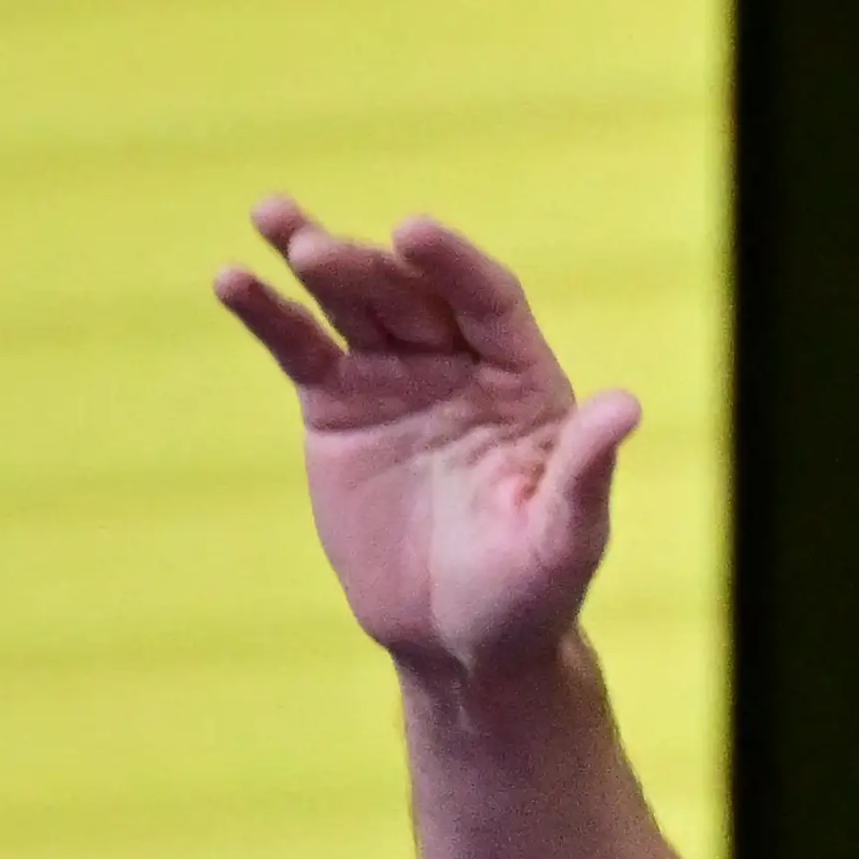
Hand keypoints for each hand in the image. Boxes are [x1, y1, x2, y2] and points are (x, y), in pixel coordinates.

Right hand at [212, 196, 638, 678]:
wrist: (461, 640)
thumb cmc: (531, 590)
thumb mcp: (565, 537)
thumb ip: (586, 470)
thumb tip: (626, 406)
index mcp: (523, 378)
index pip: (490, 301)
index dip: (454, 266)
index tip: (415, 231)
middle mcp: (459, 362)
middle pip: (412, 294)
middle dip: (367, 265)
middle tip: (315, 247)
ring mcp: (395, 377)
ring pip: (354, 303)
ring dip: (314, 259)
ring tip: (271, 218)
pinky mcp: (338, 404)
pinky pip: (302, 347)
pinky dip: (269, 314)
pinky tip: (232, 280)